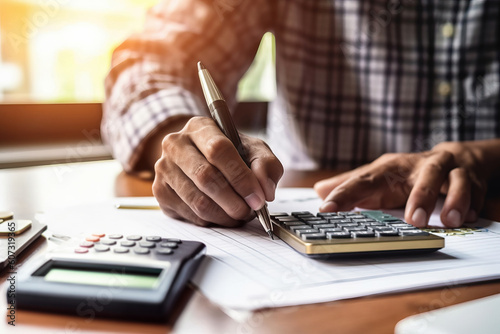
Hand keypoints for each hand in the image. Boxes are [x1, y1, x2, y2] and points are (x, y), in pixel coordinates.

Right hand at [153, 116, 282, 226]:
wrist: (199, 158)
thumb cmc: (230, 154)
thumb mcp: (253, 150)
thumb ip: (265, 164)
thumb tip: (264, 189)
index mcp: (199, 127)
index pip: (218, 150)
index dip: (241, 177)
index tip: (258, 197)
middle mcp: (176, 144)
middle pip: (206, 177)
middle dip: (234, 201)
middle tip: (250, 211)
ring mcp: (164, 168)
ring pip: (197, 201)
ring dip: (224, 215)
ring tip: (239, 215)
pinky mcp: (160, 191)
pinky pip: (190, 214)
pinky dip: (212, 221)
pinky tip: (222, 215)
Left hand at [314, 142, 490, 227]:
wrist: (453, 156)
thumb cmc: (407, 173)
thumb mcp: (377, 178)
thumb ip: (350, 185)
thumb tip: (318, 190)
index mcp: (388, 168)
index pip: (364, 180)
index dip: (344, 194)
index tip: (327, 209)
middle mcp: (416, 166)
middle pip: (417, 175)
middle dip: (418, 196)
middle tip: (414, 220)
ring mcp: (445, 169)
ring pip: (451, 179)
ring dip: (453, 199)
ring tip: (450, 220)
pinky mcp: (468, 177)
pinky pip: (474, 189)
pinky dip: (472, 203)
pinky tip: (468, 217)